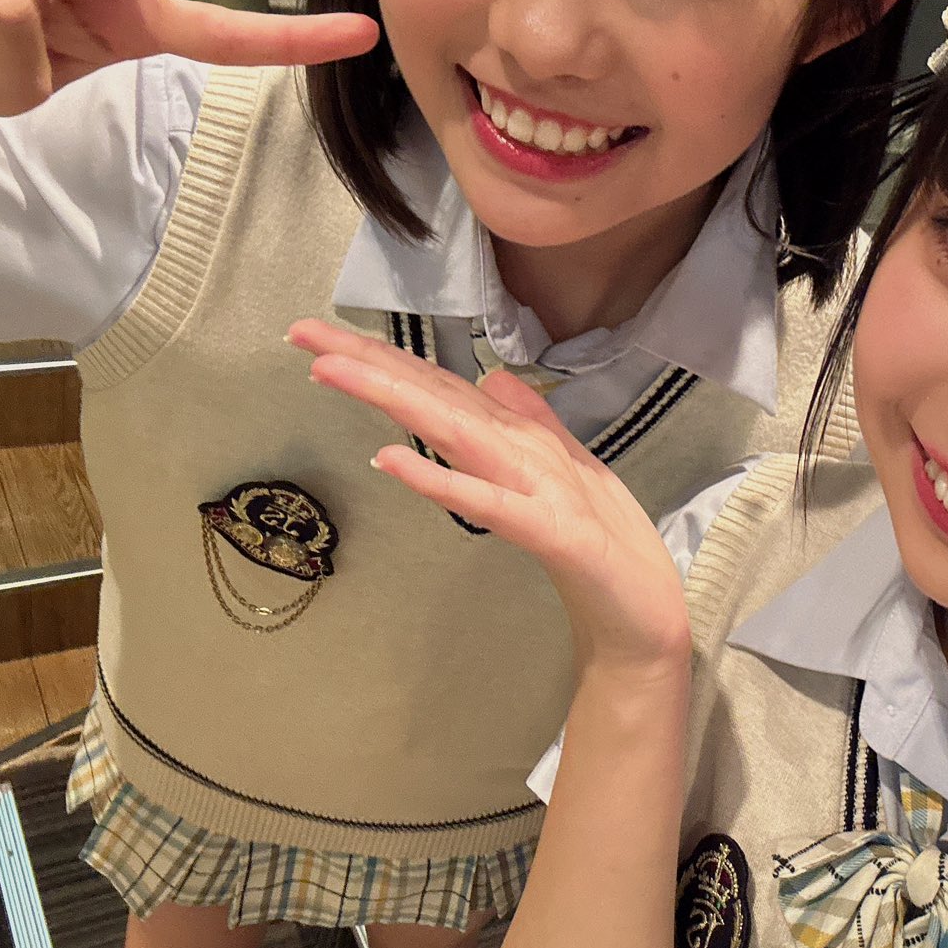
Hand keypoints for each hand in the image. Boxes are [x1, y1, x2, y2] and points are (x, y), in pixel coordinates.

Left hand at [290, 319, 691, 673]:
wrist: (647, 616)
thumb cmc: (604, 545)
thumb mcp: (564, 475)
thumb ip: (532, 423)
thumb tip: (489, 379)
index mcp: (517, 441)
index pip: (439, 390)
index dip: (381, 360)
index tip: (318, 337)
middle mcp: (521, 452)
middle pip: (435, 397)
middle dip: (368, 362)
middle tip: (301, 330)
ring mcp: (535, 488)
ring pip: (454, 431)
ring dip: (393, 397)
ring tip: (329, 371)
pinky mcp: (551, 531)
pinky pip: (486, 502)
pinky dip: (440, 479)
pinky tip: (390, 459)